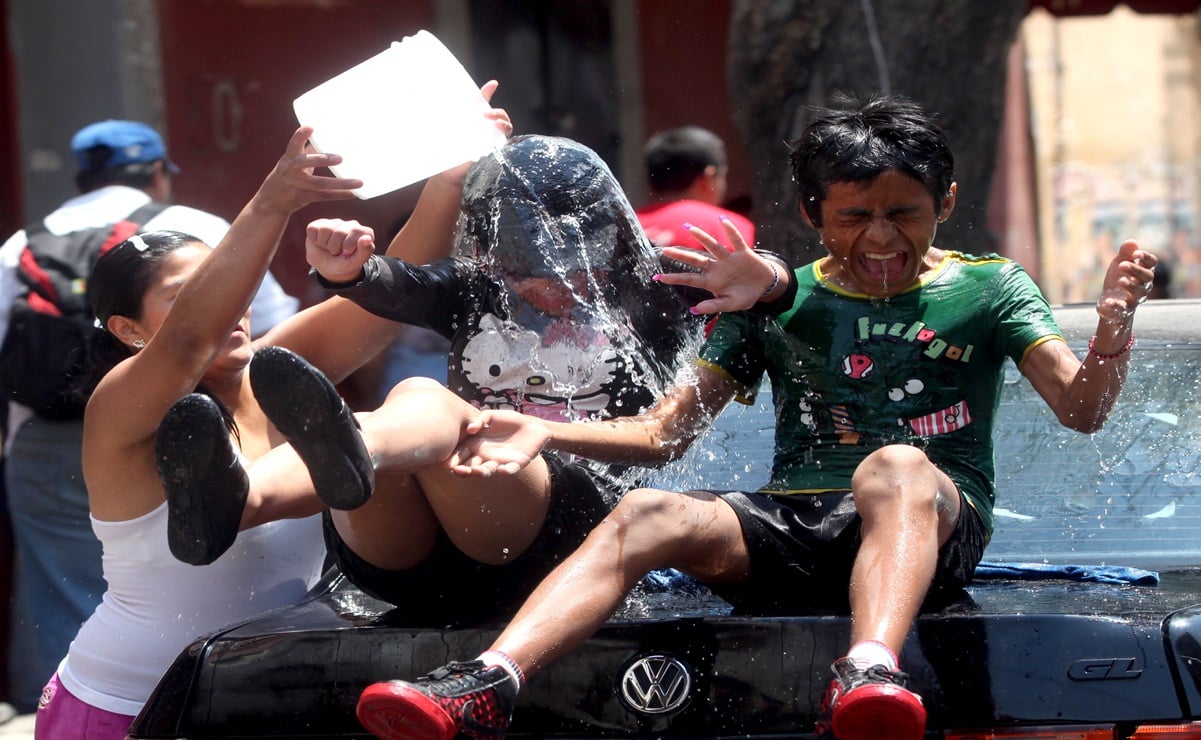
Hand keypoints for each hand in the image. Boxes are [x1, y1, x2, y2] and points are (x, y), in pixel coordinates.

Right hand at [251, 127, 362, 214]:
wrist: (270, 200)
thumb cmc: (288, 174)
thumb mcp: (292, 160)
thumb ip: (308, 149)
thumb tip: (328, 134)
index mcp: (289, 157)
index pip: (293, 144)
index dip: (300, 135)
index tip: (310, 126)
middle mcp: (291, 170)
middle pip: (306, 163)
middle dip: (322, 160)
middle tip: (341, 158)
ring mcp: (296, 185)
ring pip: (320, 184)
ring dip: (341, 183)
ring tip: (359, 182)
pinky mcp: (302, 198)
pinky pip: (324, 196)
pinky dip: (340, 195)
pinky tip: (353, 193)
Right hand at [306, 218, 375, 282]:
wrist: (326, 267)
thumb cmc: (343, 264)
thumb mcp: (354, 263)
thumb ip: (365, 252)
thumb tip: (367, 238)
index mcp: (364, 233)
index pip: (357, 232)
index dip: (348, 246)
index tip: (347, 253)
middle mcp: (352, 225)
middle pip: (340, 232)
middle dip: (335, 247)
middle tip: (337, 253)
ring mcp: (336, 223)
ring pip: (326, 229)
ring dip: (325, 244)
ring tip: (329, 248)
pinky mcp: (320, 223)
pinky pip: (313, 229)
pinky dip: (315, 240)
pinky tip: (320, 242)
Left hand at [433, 80, 513, 187]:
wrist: (450, 175)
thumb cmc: (447, 154)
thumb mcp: (444, 133)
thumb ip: (440, 121)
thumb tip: (424, 104)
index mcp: (474, 120)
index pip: (483, 102)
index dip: (488, 92)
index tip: (492, 84)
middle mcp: (486, 128)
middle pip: (499, 114)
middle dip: (496, 112)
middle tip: (486, 115)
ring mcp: (493, 140)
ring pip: (505, 127)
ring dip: (503, 123)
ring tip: (496, 124)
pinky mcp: (496, 152)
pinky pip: (505, 143)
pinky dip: (504, 138)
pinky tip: (500, 136)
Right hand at [448, 409, 549, 476]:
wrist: (531, 425)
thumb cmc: (508, 421)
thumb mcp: (490, 416)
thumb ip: (480, 420)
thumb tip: (471, 429)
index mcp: (476, 445)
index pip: (462, 454)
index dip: (455, 459)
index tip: (447, 463)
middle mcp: (485, 456)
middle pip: (472, 467)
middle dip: (464, 470)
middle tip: (456, 470)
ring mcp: (500, 462)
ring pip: (488, 470)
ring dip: (481, 472)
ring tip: (475, 471)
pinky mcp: (515, 464)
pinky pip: (510, 469)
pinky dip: (506, 471)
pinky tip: (501, 470)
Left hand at [653, 218, 778, 313]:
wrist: (765, 286)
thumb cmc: (745, 296)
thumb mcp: (730, 305)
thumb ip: (713, 306)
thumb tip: (694, 310)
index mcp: (712, 281)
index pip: (690, 279)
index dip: (674, 278)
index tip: (657, 278)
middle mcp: (717, 268)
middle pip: (696, 260)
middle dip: (681, 255)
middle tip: (665, 250)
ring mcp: (729, 259)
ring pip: (712, 246)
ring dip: (701, 237)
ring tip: (688, 228)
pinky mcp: (743, 253)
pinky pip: (735, 240)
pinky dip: (730, 231)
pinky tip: (722, 221)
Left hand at [1097, 239, 1157, 322]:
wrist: (1110, 304)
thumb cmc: (1118, 280)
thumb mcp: (1119, 264)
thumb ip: (1125, 254)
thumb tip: (1131, 242)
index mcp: (1143, 271)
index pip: (1151, 263)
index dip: (1146, 258)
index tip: (1135, 254)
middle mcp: (1143, 285)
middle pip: (1147, 277)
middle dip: (1136, 270)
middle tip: (1122, 264)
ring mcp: (1135, 298)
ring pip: (1138, 292)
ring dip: (1130, 285)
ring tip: (1121, 280)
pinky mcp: (1124, 309)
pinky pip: (1123, 308)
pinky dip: (1116, 305)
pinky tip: (1108, 301)